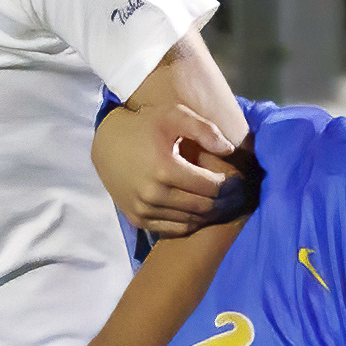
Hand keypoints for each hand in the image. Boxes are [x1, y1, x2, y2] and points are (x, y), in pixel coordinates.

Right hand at [92, 101, 248, 239]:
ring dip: (210, 214)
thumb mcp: (174, 116)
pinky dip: (191, 223)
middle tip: (236, 194)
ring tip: (222, 202)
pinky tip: (200, 211)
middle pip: (204, 207)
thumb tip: (230, 151)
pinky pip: (174, 229)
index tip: (239, 179)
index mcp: (165, 169)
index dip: (231, 184)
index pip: (212, 186)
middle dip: (225, 202)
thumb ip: (205, 129)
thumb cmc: (145, 126)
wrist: (106, 145)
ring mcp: (144, 210)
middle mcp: (154, 194)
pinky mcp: (138, 219)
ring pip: (191, 221)